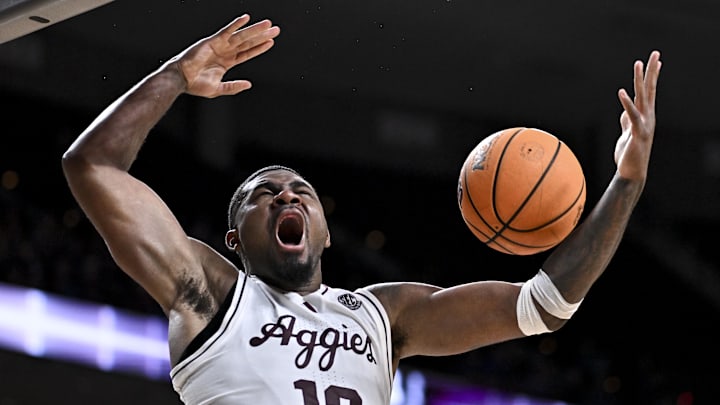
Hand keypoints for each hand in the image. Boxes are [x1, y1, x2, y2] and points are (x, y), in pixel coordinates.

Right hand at [170, 15, 280, 97]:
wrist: (181, 79)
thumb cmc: (195, 84)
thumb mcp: (218, 88)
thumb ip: (233, 86)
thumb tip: (248, 85)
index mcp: (227, 62)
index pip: (247, 53)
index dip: (259, 48)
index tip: (271, 42)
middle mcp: (225, 51)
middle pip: (248, 42)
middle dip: (262, 36)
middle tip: (276, 30)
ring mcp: (220, 45)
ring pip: (241, 36)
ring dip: (255, 29)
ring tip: (268, 24)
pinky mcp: (213, 41)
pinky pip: (227, 31)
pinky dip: (236, 24)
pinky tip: (246, 18)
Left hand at [614, 50, 661, 181]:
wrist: (631, 172)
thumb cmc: (629, 154)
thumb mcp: (627, 133)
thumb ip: (627, 122)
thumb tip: (625, 113)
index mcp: (645, 116)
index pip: (649, 92)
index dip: (652, 76)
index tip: (656, 61)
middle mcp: (648, 117)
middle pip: (649, 89)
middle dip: (652, 71)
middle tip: (655, 53)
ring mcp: (644, 124)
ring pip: (642, 98)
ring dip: (639, 80)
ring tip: (638, 63)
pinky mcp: (636, 133)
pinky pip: (631, 115)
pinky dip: (626, 103)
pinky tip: (621, 91)